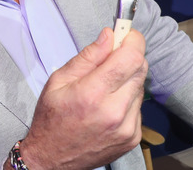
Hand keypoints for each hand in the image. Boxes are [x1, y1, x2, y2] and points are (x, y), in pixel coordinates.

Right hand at [19, 27, 147, 169]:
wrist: (52, 158)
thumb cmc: (52, 118)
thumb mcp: (59, 80)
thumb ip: (88, 56)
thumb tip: (109, 35)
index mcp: (92, 94)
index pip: (130, 58)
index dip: (132, 40)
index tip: (127, 34)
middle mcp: (114, 112)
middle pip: (140, 69)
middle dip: (130, 56)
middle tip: (113, 56)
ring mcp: (126, 127)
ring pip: (140, 87)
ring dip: (128, 79)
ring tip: (105, 87)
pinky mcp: (133, 137)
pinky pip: (138, 106)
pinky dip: (127, 99)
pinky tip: (109, 104)